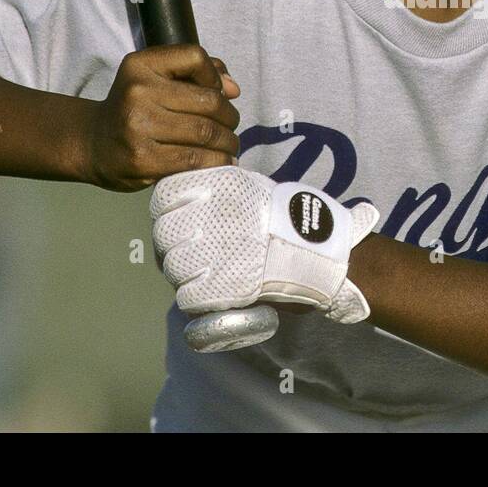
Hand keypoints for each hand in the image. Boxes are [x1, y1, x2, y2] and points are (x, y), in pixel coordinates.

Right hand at [82, 45, 240, 191]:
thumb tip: (233, 89)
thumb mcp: (155, 78)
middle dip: (230, 117)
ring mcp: (138, 127)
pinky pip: (193, 159)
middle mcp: (137, 92)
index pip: (196, 58)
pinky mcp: (142, 159)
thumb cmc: (135, 107)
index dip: (216, 77)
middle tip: (231, 126)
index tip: (219, 93)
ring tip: (230, 145)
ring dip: (227, 141)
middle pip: (208, 101)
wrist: (93, 143)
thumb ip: (196, 73)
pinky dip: (216, 161)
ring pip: (205, 132)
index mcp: (141, 65)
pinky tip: (222, 161)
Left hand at [150, 167, 378, 350]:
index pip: (164, 196)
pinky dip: (197, 301)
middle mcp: (211, 214)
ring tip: (208, 275)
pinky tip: (214, 294)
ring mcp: (214, 251)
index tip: (178, 221)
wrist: (324, 253)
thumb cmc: (288, 222)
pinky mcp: (220, 286)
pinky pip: (187, 298)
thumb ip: (218, 195)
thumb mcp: (252, 189)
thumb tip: (186, 206)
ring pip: (172, 268)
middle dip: (173, 248)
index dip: (166, 213)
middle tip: (194, 255)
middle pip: (163, 235)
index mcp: (219, 186)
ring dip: (184, 276)